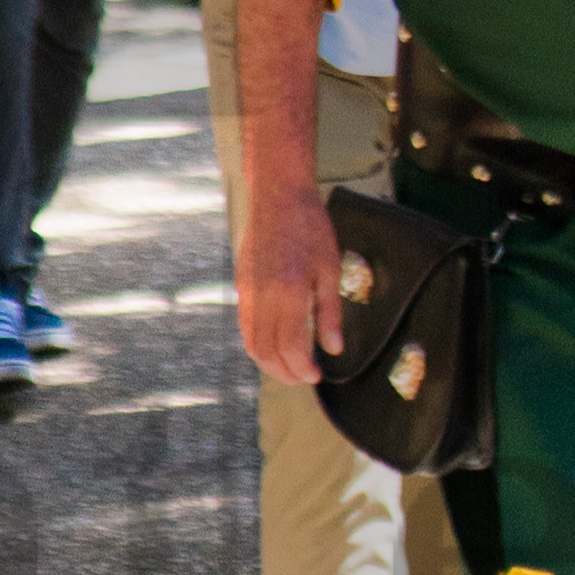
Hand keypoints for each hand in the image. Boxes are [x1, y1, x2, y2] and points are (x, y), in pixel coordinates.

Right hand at [238, 172, 341, 389]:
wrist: (278, 196)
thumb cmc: (310, 228)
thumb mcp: (330, 269)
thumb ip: (330, 313)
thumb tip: (333, 349)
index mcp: (290, 292)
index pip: (291, 347)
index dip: (303, 369)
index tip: (317, 374)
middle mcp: (264, 296)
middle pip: (267, 352)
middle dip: (285, 374)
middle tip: (304, 377)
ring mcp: (248, 291)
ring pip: (251, 343)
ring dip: (269, 364)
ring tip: (289, 368)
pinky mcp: (241, 285)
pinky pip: (244, 326)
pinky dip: (256, 344)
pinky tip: (273, 345)